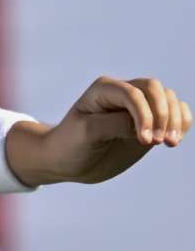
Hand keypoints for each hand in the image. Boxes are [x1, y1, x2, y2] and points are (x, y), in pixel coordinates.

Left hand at [13, 77, 190, 185]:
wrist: (68, 162)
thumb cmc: (71, 144)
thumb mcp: (87, 133)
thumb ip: (115, 125)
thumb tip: (146, 124)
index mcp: (104, 89)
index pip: (133, 94)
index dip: (144, 115)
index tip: (146, 141)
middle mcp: (123, 93)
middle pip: (155, 89)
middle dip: (164, 114)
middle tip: (161, 143)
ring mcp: (139, 107)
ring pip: (169, 100)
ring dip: (176, 120)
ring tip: (170, 144)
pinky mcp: (151, 122)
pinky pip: (176, 113)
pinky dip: (182, 122)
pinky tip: (175, 138)